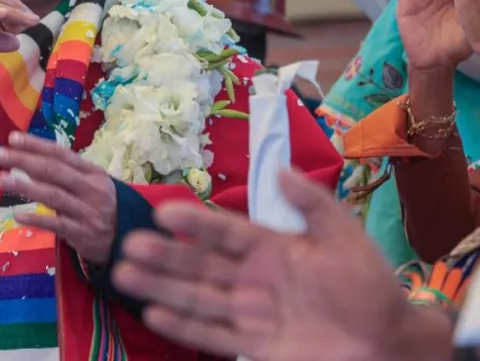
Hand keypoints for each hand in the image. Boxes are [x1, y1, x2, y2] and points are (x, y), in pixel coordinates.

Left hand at [0, 132, 116, 265]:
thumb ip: (66, 172)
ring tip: (1, 179)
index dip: (36, 145)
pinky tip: (17, 215)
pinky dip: (36, 219)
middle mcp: (91, 189)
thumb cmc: (100, 205)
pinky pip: (56, 225)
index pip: (61, 154)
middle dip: (24, 160)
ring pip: (53, 196)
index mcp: (92, 172)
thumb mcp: (91, 184)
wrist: (127, 238)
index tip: (12, 138)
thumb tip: (28, 157)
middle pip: (54, 171)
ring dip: (25, 187)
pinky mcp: (83, 235)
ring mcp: (87, 212)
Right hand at [111, 171, 452, 360]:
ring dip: (160, 287)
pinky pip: (212, 336)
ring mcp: (248, 314)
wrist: (387, 340)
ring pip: (195, 298)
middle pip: (198, 265)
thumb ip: (312, 203)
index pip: (223, 232)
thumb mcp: (343, 235)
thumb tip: (280, 168)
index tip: (164, 212)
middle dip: (163, 256)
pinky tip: (154, 314)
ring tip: (124, 275)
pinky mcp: (252, 347)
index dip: (194, 223)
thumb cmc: (367, 284)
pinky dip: (183, 327)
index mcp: (268, 247)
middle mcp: (249, 278)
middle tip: (128, 244)